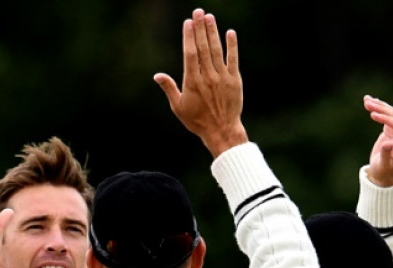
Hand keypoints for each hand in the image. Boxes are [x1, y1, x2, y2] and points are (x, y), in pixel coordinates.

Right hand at [154, 8, 246, 156]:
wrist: (221, 130)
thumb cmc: (197, 121)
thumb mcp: (178, 107)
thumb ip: (169, 88)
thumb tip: (157, 76)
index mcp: (192, 82)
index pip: (190, 54)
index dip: (188, 37)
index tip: (187, 23)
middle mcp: (207, 77)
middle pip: (203, 47)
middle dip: (200, 28)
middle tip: (198, 12)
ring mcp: (222, 77)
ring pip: (216, 50)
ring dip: (213, 32)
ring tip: (209, 17)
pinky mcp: (234, 80)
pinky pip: (233, 59)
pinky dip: (232, 46)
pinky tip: (230, 33)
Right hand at [364, 95, 392, 186]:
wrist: (384, 174)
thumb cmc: (383, 171)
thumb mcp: (383, 165)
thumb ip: (385, 154)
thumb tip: (387, 143)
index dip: (385, 119)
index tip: (372, 115)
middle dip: (381, 108)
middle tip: (367, 103)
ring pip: (390, 113)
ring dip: (378, 106)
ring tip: (366, 100)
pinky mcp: (391, 130)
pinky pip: (386, 116)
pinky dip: (378, 108)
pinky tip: (369, 100)